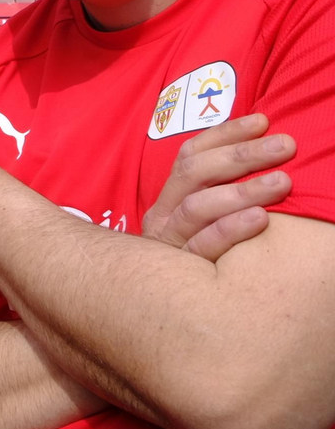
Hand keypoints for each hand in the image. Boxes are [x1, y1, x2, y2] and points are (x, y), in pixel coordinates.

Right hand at [142, 113, 294, 260]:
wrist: (143, 308)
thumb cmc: (190, 260)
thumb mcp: (194, 224)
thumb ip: (213, 196)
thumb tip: (258, 157)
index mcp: (169, 197)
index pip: (191, 154)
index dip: (225, 134)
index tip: (263, 120)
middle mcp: (163, 215)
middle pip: (195, 173)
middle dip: (241, 155)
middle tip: (285, 145)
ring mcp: (168, 244)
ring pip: (198, 207)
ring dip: (242, 190)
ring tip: (282, 181)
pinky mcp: (179, 274)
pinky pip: (202, 247)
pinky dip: (231, 230)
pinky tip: (260, 220)